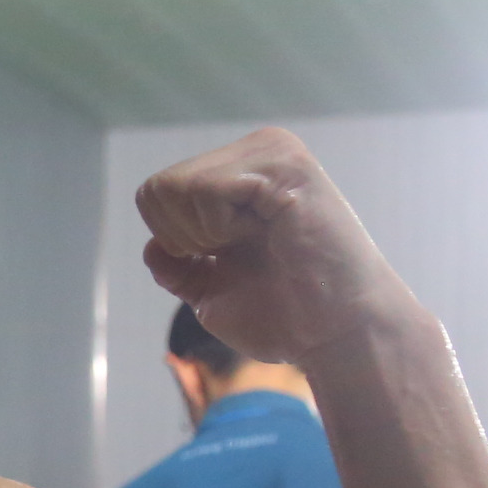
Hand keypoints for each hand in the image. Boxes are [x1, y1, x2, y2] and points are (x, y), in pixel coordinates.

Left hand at [134, 127, 417, 365]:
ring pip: (177, 187)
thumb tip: (152, 246)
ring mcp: (273, 153)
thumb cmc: (287, 318)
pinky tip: (264, 235)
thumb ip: (180, 267)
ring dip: (203, 234)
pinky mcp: (286, 166)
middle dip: (183, 237)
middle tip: (240, 253)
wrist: (336, 336)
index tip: (223, 258)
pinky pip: (206, 189)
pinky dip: (218, 227)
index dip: (173, 240)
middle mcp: (258, 151)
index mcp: (241, 174)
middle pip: (159, 188)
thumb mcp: (214, 292)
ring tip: (257, 243)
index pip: (156, 193)